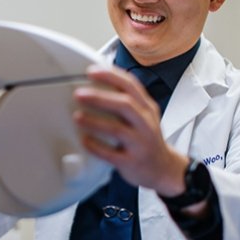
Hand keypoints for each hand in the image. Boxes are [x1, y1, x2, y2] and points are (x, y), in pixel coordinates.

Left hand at [73, 65, 187, 195]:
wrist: (163, 168)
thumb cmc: (146, 138)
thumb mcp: (143, 115)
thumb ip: (127, 100)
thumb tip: (97, 82)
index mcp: (147, 108)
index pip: (131, 86)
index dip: (111, 76)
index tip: (91, 71)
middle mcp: (146, 123)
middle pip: (125, 105)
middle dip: (100, 97)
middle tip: (79, 94)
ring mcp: (140, 143)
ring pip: (118, 129)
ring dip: (95, 122)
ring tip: (77, 116)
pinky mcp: (132, 162)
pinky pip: (112, 154)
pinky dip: (96, 147)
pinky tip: (84, 140)